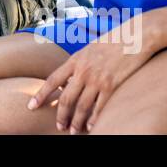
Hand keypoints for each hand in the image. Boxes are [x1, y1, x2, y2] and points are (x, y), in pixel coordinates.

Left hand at [27, 17, 153, 133]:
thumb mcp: (90, 49)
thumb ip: (78, 64)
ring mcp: (98, 79)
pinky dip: (94, 119)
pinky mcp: (112, 85)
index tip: (31, 107)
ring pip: (81, 107)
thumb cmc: (113, 40)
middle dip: (61, 116)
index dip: (40, 95)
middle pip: (66, 99)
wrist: (136, 35)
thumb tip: (68, 80)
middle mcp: (83, 70)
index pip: (52, 81)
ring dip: (76, 122)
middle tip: (59, 126)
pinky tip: (91, 126)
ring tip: (73, 131)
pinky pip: (100, 107)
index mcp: (75, 60)